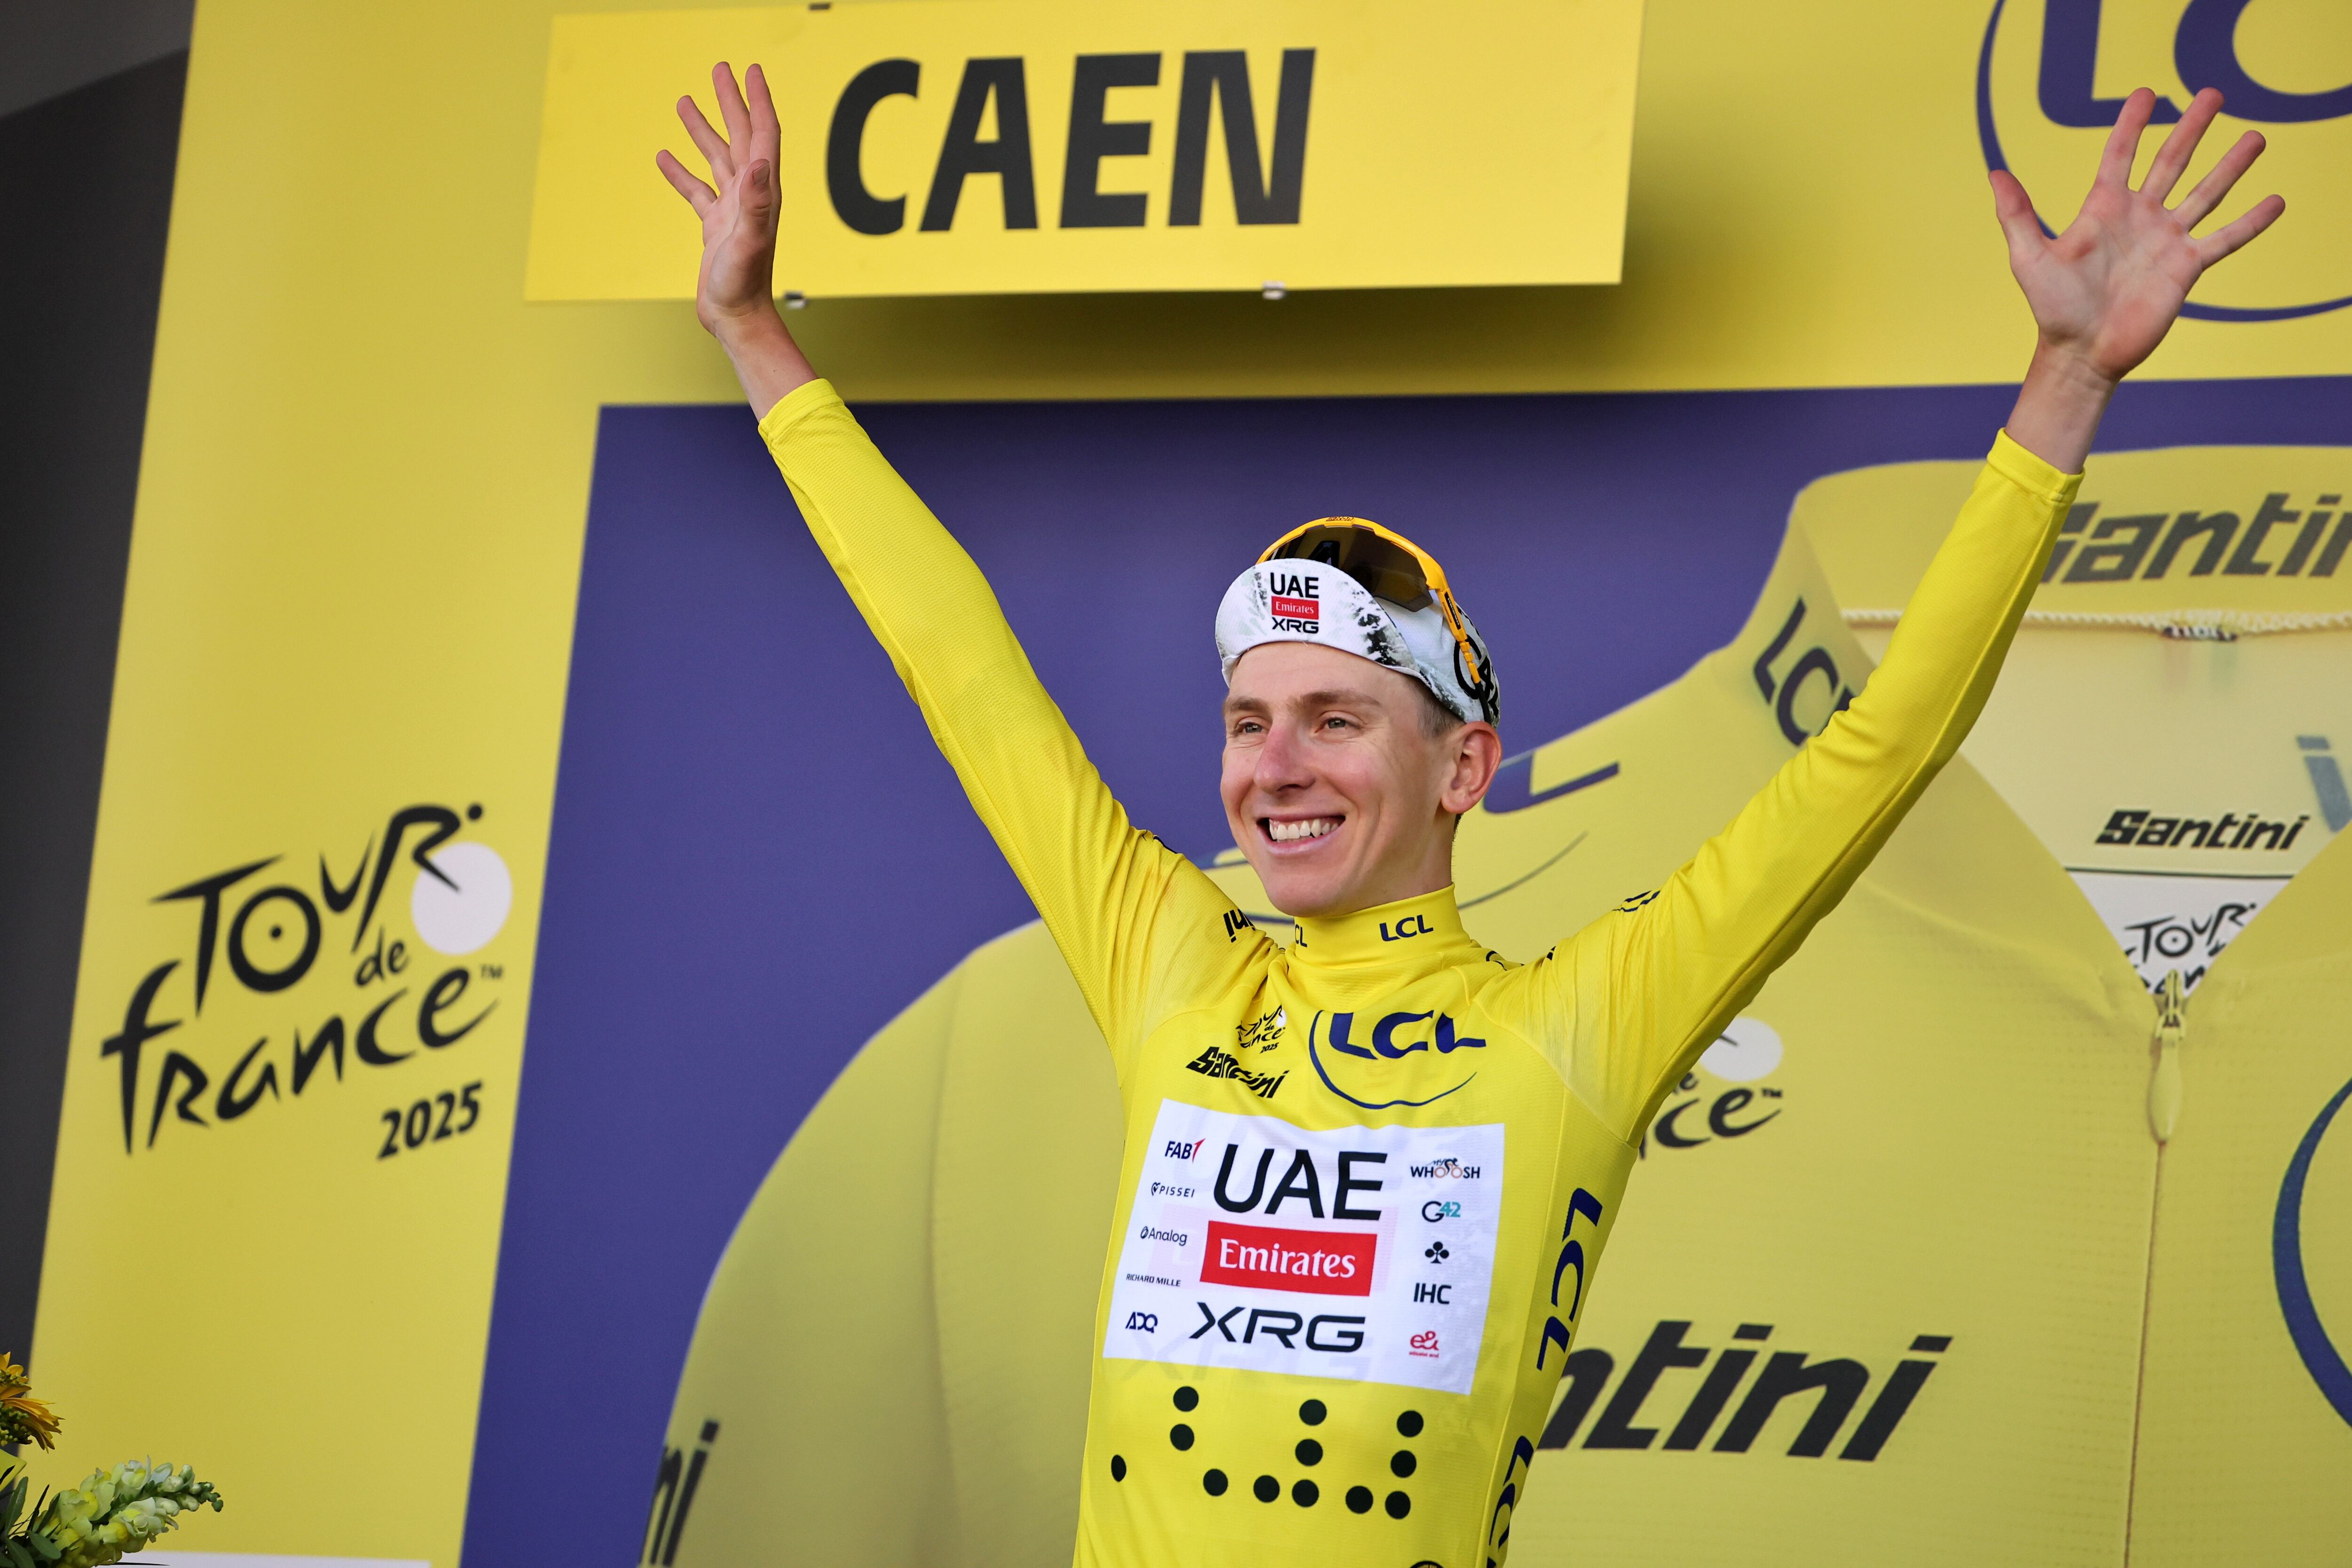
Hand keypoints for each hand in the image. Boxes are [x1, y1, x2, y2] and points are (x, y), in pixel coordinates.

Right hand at [658, 63, 813, 412]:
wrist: (737, 319)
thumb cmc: (745, 284)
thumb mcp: (751, 240)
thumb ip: (755, 202)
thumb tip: (756, 163)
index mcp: (762, 191)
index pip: (763, 134)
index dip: (758, 100)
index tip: (749, 70)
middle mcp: (750, 195)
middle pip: (740, 136)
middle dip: (730, 102)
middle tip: (718, 68)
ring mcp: (732, 210)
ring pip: (716, 158)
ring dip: (702, 130)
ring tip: (683, 101)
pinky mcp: (715, 227)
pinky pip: (696, 191)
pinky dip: (680, 173)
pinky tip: (664, 156)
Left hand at [1993, 87, 2281, 469]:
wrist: (2081, 354)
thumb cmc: (2052, 309)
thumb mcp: (2030, 258)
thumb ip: (2017, 215)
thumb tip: (1994, 174)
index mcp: (2103, 209)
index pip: (2121, 154)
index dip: (2133, 123)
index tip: (2147, 93)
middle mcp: (2139, 218)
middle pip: (2171, 161)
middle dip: (2191, 128)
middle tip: (2213, 94)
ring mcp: (2166, 241)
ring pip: (2206, 192)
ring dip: (2230, 165)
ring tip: (2256, 136)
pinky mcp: (2186, 268)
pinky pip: (2225, 239)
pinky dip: (2252, 222)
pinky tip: (2276, 201)